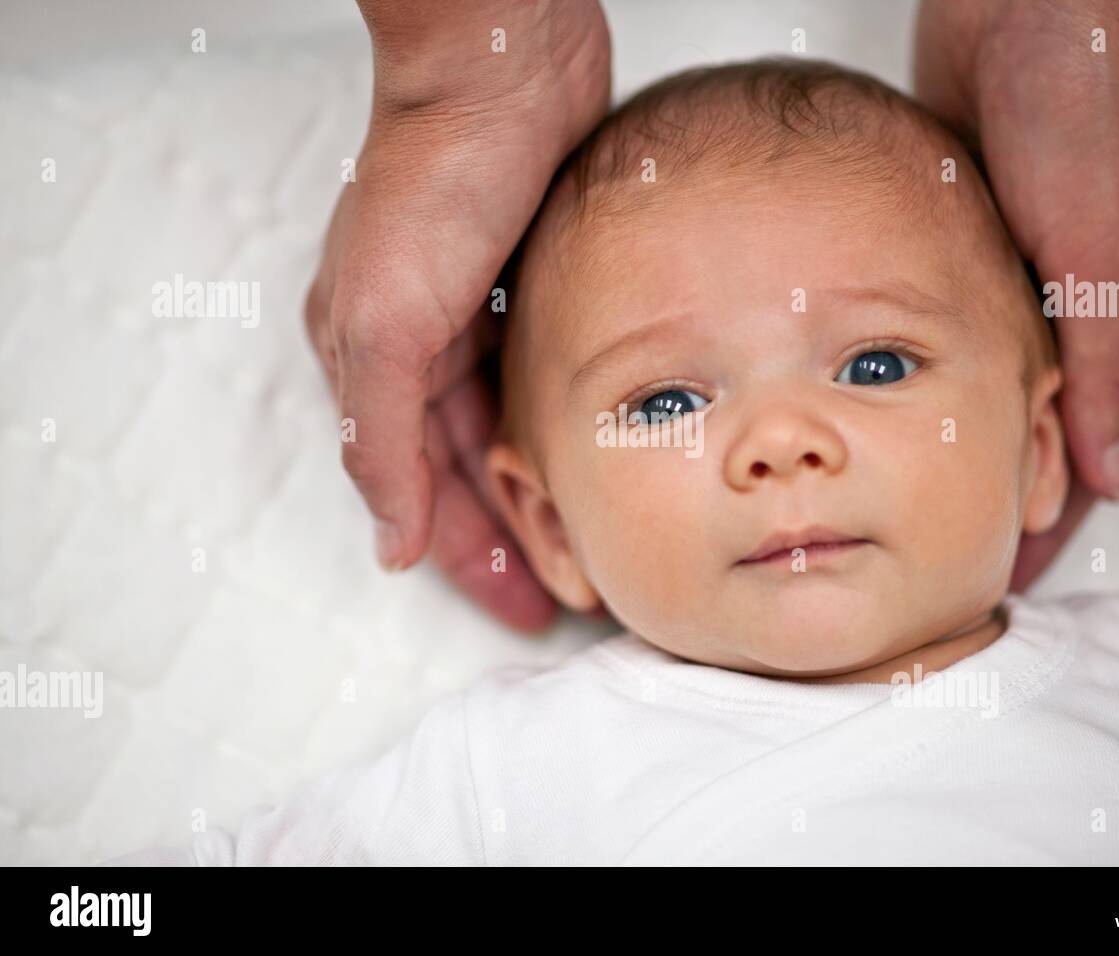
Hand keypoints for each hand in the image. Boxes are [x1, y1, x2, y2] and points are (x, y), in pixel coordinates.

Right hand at [305, 0, 610, 628]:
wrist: (503, 69)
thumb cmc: (434, 180)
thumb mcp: (386, 322)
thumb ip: (382, 438)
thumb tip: (388, 541)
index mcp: (370, 360)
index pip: (416, 487)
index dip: (464, 556)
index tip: (519, 606)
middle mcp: (418, 344)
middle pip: (463, 469)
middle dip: (507, 536)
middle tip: (562, 594)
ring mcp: (471, 315)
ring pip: (504, 430)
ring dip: (536, 487)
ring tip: (583, 541)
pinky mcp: (524, 285)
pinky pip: (538, 379)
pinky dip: (557, 424)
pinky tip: (589, 453)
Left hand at [913, 0, 1118, 589]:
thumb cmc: (1088, 103)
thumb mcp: (1105, 247)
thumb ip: (1104, 361)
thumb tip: (1113, 470)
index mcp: (1106, 313)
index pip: (1077, 443)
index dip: (1041, 513)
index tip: (998, 575)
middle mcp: (1053, 296)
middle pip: (1016, 419)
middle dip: (979, 485)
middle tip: (927, 549)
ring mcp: (1000, 260)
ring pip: (968, 372)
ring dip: (936, 427)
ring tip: (887, 491)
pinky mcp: (950, 222)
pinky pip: (929, 309)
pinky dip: (906, 357)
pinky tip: (862, 392)